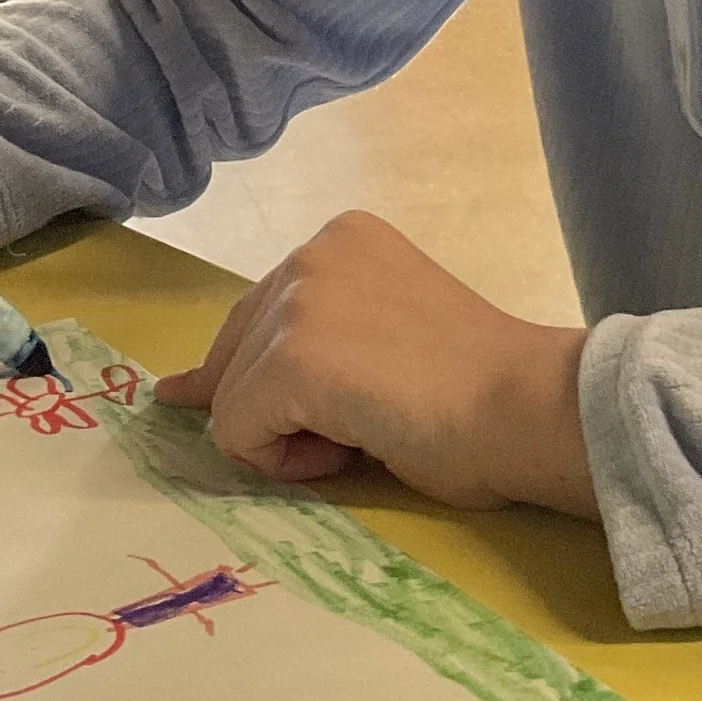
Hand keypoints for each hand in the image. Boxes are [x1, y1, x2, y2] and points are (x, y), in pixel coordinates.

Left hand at [155, 211, 596, 516]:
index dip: (268, 378)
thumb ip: (298, 345)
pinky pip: (237, 432)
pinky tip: (348, 450)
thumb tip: (176, 391)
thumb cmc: (477, 392)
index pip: (259, 318)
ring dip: (286, 437)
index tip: (322, 408)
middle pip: (234, 355)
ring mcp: (299, 303)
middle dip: (277, 407)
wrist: (525, 408)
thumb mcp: (376, 339)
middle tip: (360, 427)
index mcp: (342, 239)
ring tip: (365, 434)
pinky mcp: (291, 360)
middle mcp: (312, 254)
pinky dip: (281, 461)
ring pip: (231, 398)